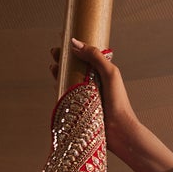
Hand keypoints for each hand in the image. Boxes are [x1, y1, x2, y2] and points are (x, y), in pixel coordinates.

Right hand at [47, 39, 141, 157]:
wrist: (119, 130)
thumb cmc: (118, 102)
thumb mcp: (110, 73)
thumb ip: (95, 56)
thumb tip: (75, 43)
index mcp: (102, 73)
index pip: (86, 57)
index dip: (75, 49)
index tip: (63, 41)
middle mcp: (94, 83)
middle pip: (75, 67)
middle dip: (64, 60)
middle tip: (55, 54)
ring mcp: (87, 96)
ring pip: (69, 81)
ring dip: (60, 73)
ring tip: (54, 68)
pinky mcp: (80, 108)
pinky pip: (67, 96)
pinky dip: (60, 89)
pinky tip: (56, 85)